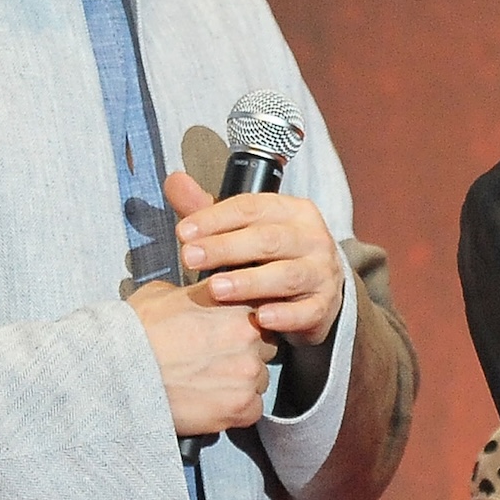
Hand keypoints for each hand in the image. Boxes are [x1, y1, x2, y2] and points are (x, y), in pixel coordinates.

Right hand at [126, 277, 277, 435]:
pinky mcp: (239, 407)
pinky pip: (252, 409)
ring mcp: (246, 373)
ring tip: (208, 382)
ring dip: (241, 380)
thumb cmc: (136, 332)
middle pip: (264, 345)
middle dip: (245, 351)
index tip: (230, 330)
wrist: (117, 374)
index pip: (261, 309)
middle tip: (215, 358)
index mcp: (235, 303)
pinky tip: (213, 402)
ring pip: (259, 378)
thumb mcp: (164, 293)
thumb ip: (196, 292)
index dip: (245, 321)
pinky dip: (237, 409)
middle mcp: (248, 336)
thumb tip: (202, 293)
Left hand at [165, 171, 345, 346]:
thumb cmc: (272, 255)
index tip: (183, 231)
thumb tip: (174, 181)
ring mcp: (322, 273)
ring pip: (287, 275)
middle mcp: (312, 237)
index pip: (252, 207)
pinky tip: (260, 318)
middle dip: (226, 248)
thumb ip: (208, 209)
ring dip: (250, 282)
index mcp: (292, 210)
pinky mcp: (325, 306)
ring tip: (215, 288)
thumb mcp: (244, 228)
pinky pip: (306, 312)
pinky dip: (284, 315)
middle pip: (268, 239)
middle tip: (190, 258)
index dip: (216, 217)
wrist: (317, 290)